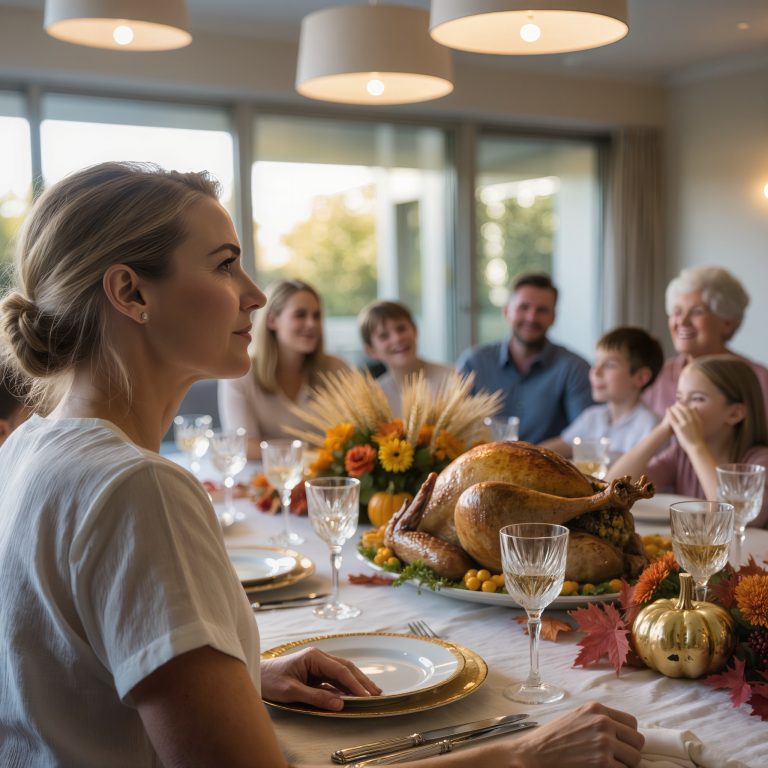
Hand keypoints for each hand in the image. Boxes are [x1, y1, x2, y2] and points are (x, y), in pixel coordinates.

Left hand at [260, 647, 380, 710]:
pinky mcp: (316, 674)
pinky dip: (347, 687)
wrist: (258, 675)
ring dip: (357, 683)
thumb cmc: (271, 680)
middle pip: (346, 668)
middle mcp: (319, 658)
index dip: (355, 683)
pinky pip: (335, 680)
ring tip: (372, 693)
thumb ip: (316, 697)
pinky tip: (355, 694)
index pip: (340, 670)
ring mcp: (318, 666)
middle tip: (376, 694)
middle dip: (362, 680)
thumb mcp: (292, 691)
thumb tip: (340, 703)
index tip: (366, 695)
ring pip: (343, 673)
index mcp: (314, 657)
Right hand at [507, 702, 643, 767]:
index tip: (621, 745)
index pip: (632, 723)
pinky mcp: (604, 763)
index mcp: (597, 709)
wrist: (535, 754)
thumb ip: (598, 720)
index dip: (628, 737)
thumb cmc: (553, 738)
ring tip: (606, 765)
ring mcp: (605, 743)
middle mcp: (603, 722)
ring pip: (635, 759)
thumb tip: (621, 733)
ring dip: (624, 765)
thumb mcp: (577, 717)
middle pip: (637, 741)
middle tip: (615, 759)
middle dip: (629, 752)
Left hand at [664, 402, 704, 453]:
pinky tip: (667, 412)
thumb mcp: (700, 426)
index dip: (685, 405)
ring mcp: (685, 424)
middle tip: (675, 403)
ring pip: (678, 413)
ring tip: (670, 407)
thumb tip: (694, 408)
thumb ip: (697, 417)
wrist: (696, 447)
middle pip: (684, 409)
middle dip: (679, 405)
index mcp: (697, 420)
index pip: (690, 409)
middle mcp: (691, 421)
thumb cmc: (698, 438)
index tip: (682, 403)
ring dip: (673, 409)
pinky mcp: (679, 428)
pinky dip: (670, 414)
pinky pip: (673, 419)